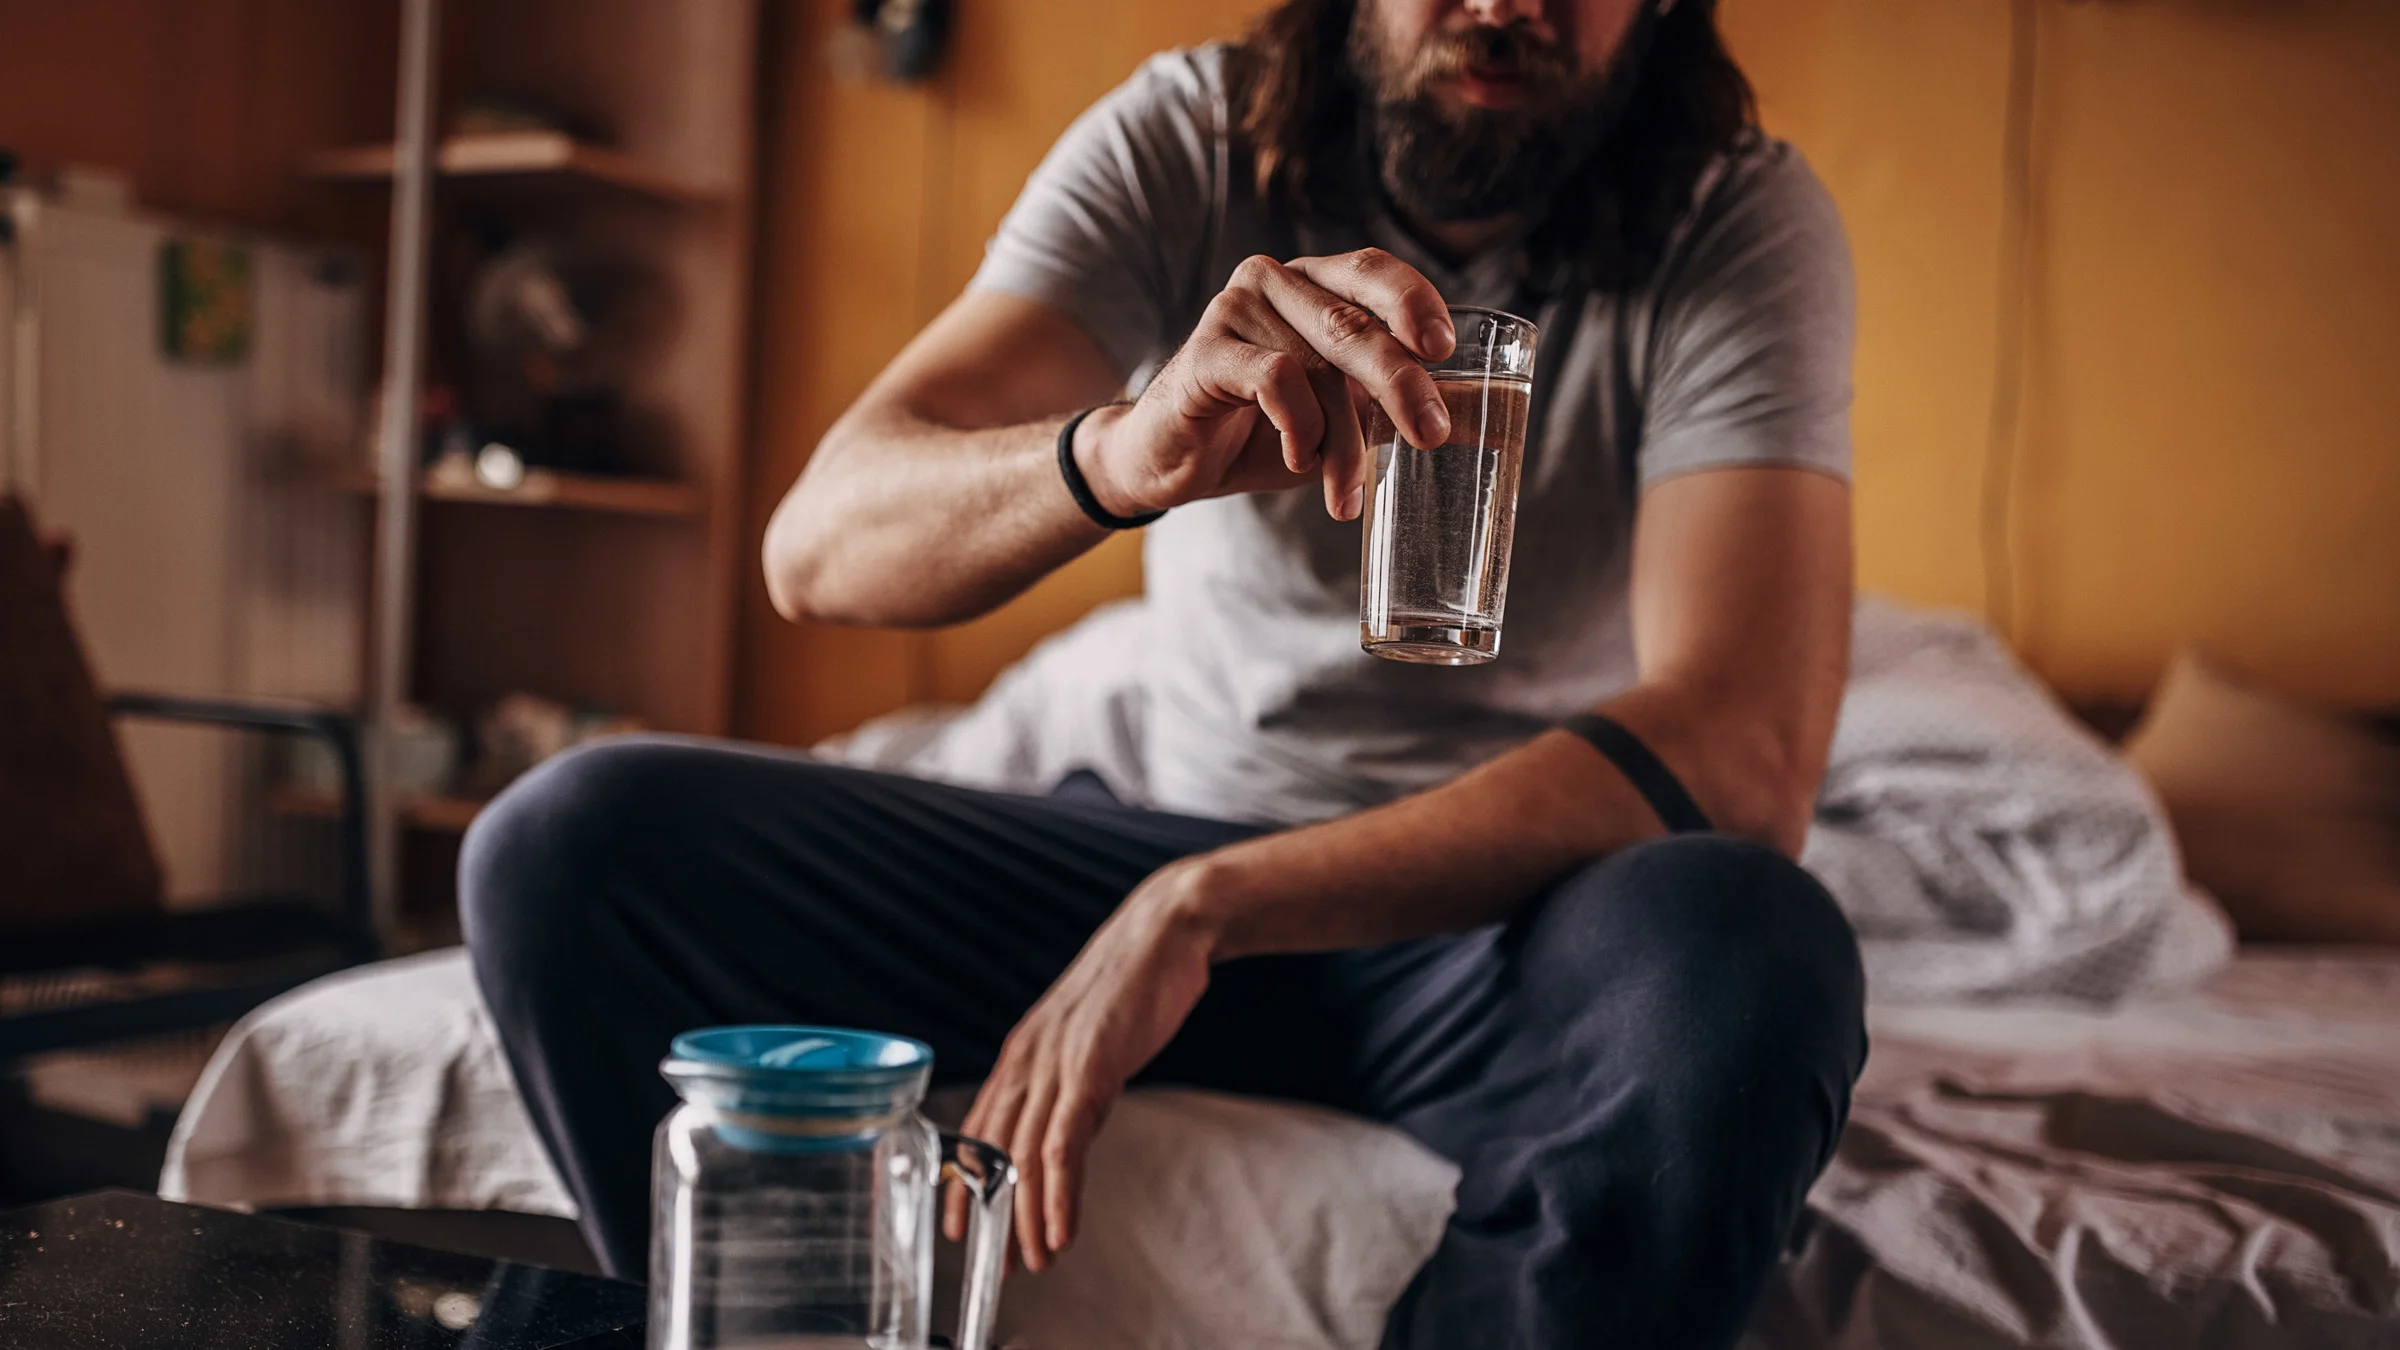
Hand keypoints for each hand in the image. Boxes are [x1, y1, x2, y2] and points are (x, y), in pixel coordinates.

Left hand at [948, 862, 1220, 1272]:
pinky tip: (1061, 1227)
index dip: (965, 1181)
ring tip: (1035, 1259)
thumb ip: (1073, 1087)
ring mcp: (1055, 1063)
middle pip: (995, 1150)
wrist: (1165, 930)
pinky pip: (1065, 1144)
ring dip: (1028, 1216)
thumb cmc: (1133, 983)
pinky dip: (1059, 1193)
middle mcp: (1027, 1058)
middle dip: (992, 1212)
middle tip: (997, 1260)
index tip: (958, 1221)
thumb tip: (1069, 1135)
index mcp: (1022, 1050)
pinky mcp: (1090, 1068)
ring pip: (1026, 1156)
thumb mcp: (1090, 1040)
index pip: (979, 1128)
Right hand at [1077, 249, 1456, 523]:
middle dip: (1401, 383)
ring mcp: (1235, 310)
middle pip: (1353, 323)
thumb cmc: (1259, 431)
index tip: (1443, 347)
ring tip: (1346, 491)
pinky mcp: (1206, 351)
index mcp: (1313, 284)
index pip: (1371, 270)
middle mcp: (1274, 282)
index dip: (1412, 300)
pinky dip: (1298, 428)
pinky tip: (1296, 460)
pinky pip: (1275, 381)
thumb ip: (1390, 406)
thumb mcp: (1337, 417)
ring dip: (1343, 439)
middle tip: (1431, 433)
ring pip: (1318, 366)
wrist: (1170, 458)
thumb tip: (1476, 421)